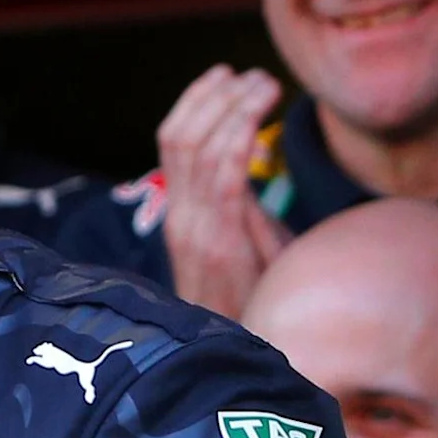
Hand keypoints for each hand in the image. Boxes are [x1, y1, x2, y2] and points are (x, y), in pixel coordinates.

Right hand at [148, 65, 292, 316]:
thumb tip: (260, 167)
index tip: (227, 75)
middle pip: (178, 136)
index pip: (173, 142)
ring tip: (263, 85)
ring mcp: (196, 229)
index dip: (196, 100)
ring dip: (232, 105)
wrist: (239, 363)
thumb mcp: (247, 250)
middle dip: (213, 94)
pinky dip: (240, 132)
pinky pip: (223, 172)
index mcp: (183, 216)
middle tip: (251, 75)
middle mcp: (182, 219)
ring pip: (197, 146)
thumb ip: (245, 209)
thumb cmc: (255, 307)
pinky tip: (262, 112)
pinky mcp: (218, 241)